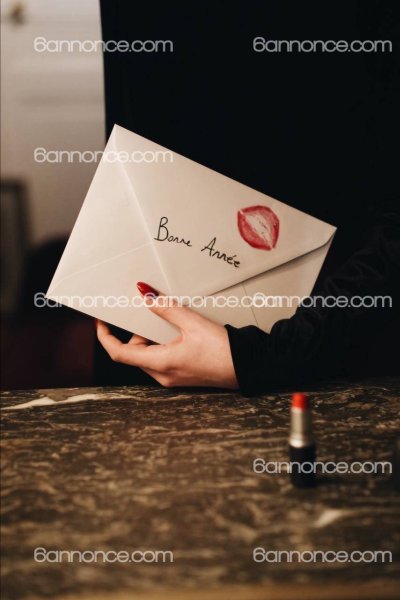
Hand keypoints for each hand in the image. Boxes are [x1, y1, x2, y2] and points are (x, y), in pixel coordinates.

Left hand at [96, 282, 237, 388]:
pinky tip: (179, 334)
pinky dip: (161, 345)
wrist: (249, 368)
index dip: (105, 336)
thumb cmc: (224, 350)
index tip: (101, 321)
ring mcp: (172, 378)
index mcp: (161, 364)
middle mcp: (162, 376)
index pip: (119, 353)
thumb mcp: (193, 323)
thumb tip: (145, 293)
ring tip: (170, 323)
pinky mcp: (181, 376)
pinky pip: (161, 360)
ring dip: (151, 339)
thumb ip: (165, 308)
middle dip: (136, 333)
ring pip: (148, 356)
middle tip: (148, 314)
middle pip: (134, 353)